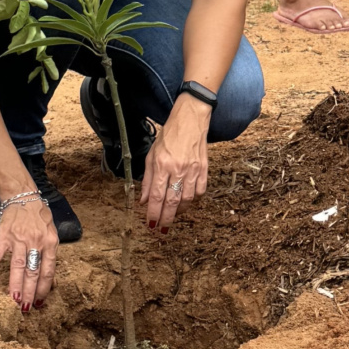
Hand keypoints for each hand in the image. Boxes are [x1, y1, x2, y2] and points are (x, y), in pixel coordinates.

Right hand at [0, 189, 57, 311]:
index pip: (48, 271)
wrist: (23, 195)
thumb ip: (49, 252)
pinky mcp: (4, 234)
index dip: (43, 288)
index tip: (39, 302)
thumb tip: (46, 277)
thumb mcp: (52, 232)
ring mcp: (19, 238)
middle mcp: (35, 242)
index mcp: (50, 243)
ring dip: (15, 284)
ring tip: (13, 299)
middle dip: (29, 292)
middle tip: (25, 308)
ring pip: (18, 265)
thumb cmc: (39, 216)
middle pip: (33, 272)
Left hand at [139, 100, 210, 231]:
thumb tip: (144, 200)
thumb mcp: (152, 155)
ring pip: (187, 199)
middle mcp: (178, 169)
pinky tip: (186, 201)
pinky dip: (193, 200)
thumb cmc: (169, 136)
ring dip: (179, 211)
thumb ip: (148, 179)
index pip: (157, 195)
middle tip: (162, 229)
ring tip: (172, 215)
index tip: (151, 224)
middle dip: (166, 218)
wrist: (191, 119)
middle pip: (172, 201)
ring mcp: (193, 170)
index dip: (154, 213)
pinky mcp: (204, 169)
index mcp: (162, 164)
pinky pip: (200, 191)